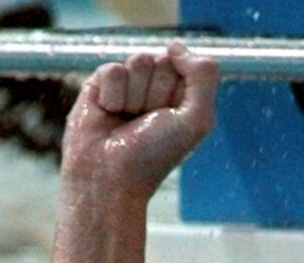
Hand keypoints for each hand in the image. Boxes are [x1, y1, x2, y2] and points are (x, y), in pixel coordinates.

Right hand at [62, 43, 218, 198]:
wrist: (110, 175)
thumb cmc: (155, 154)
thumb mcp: (197, 120)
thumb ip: (203, 76)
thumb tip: (175, 46)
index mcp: (183, 94)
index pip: (187, 64)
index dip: (179, 91)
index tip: (170, 119)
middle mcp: (156, 86)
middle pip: (162, 60)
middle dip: (156, 93)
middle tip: (146, 121)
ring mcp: (129, 83)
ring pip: (138, 61)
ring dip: (135, 96)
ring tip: (127, 119)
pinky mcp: (101, 83)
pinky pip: (113, 69)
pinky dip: (113, 96)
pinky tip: (109, 114)